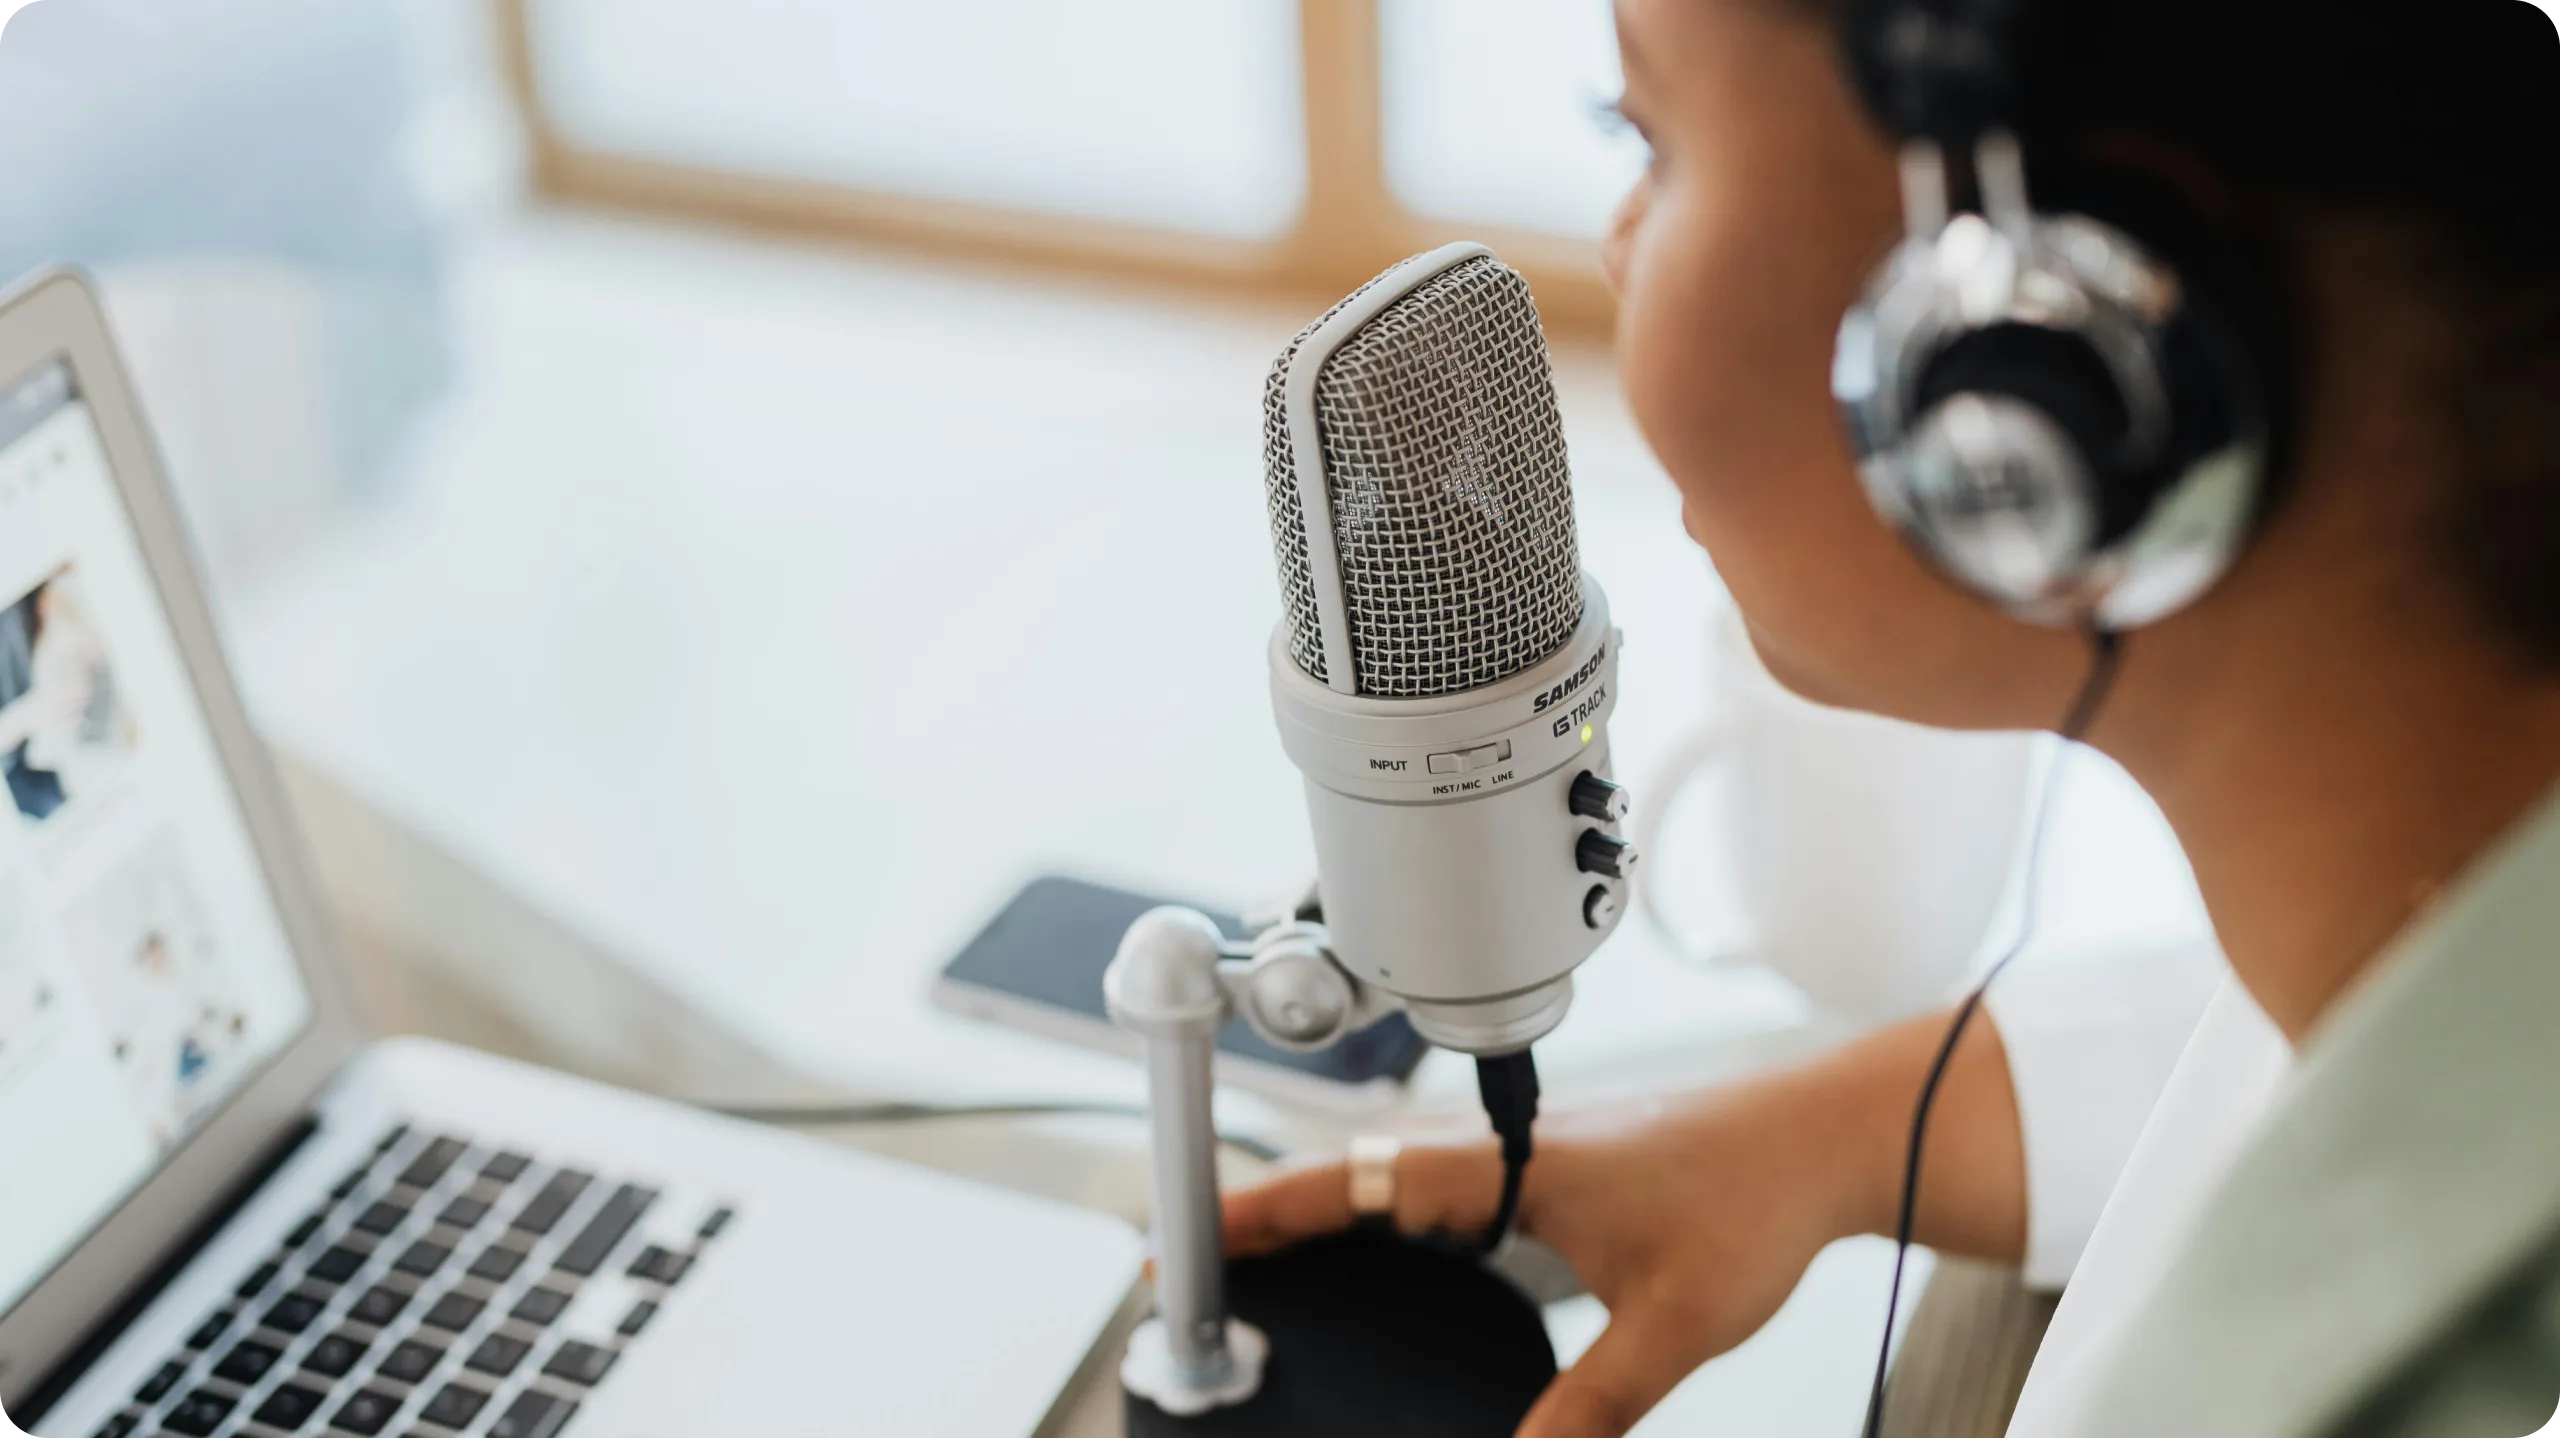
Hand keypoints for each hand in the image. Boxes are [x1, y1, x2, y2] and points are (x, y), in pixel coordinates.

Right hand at [1222, 1081, 1873, 1437]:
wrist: (1827, 1138)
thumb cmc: (1759, 1200)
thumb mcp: (1672, 1324)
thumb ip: (1593, 1408)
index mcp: (1513, 1164)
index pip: (1363, 1182)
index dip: (1273, 1210)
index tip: (1198, 1231)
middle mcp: (1509, 1149)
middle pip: (1359, 1176)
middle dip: (1273, 1215)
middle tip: (1196, 1260)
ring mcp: (1531, 1155)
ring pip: (1399, 1180)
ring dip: (1330, 1213)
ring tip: (1262, 1260)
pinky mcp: (1558, 1170)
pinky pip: (1444, 1192)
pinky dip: (1390, 1219)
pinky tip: (1383, 1256)